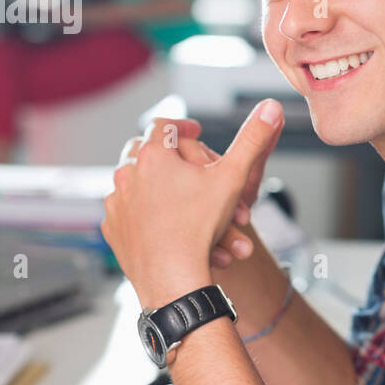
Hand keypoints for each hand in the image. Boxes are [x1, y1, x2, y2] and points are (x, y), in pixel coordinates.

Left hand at [102, 101, 283, 309]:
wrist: (173, 278)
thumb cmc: (200, 228)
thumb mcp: (233, 178)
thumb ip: (252, 140)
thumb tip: (271, 107)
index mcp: (153, 155)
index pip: (164, 124)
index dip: (183, 124)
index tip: (195, 130)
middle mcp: (127, 174)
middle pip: (145, 151)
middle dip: (170, 157)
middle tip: (188, 164)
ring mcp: (116, 202)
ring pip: (138, 185)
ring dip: (162, 190)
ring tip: (186, 202)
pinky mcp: (113, 228)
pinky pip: (128, 212)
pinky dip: (147, 214)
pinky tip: (167, 223)